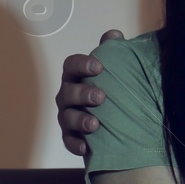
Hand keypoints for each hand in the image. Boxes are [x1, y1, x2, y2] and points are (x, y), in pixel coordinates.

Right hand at [56, 29, 124, 156]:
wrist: (118, 120)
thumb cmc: (112, 90)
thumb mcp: (116, 70)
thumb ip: (114, 52)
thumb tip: (114, 35)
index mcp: (77, 76)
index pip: (71, 65)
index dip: (81, 64)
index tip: (98, 66)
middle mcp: (68, 95)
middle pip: (67, 92)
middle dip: (82, 94)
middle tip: (101, 97)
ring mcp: (67, 116)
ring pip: (66, 117)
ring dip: (79, 120)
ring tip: (95, 125)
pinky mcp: (71, 137)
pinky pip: (67, 141)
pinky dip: (74, 144)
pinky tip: (85, 148)